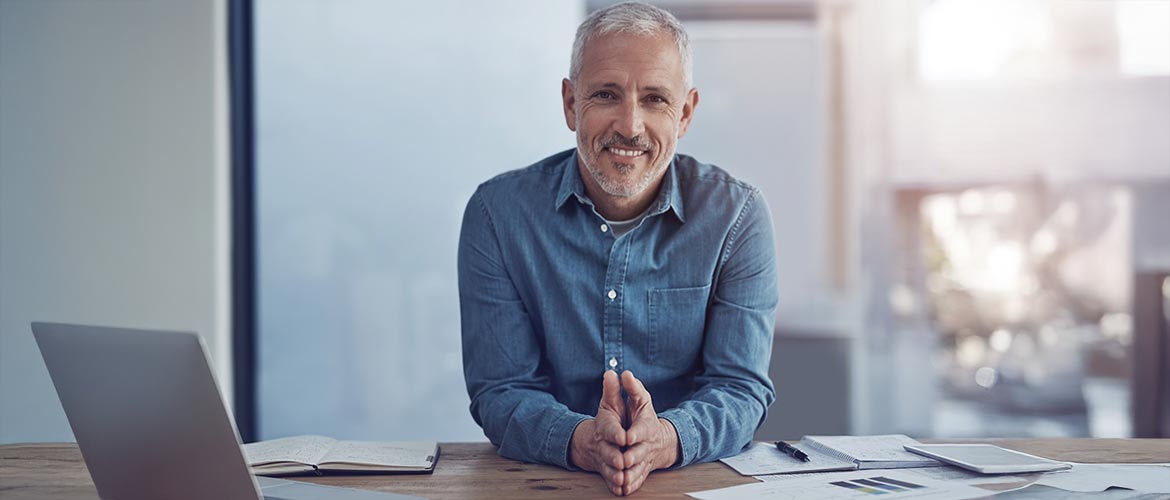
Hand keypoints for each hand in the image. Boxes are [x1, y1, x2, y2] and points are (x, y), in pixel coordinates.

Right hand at [570, 370, 627, 494]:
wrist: (593, 444)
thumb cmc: (608, 421)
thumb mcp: (610, 404)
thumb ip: (613, 390)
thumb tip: (611, 372)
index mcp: (605, 428)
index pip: (609, 430)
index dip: (617, 433)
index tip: (625, 437)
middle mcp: (603, 445)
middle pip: (609, 453)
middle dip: (615, 457)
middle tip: (624, 461)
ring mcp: (605, 461)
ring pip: (609, 470)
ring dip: (616, 474)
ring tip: (624, 478)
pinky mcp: (607, 473)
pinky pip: (611, 482)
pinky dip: (615, 486)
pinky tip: (622, 489)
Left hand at [619, 370, 679, 495]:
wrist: (659, 440)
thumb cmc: (645, 417)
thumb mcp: (640, 400)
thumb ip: (632, 388)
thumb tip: (624, 373)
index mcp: (645, 427)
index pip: (640, 431)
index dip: (633, 434)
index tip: (625, 438)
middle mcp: (646, 445)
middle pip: (638, 453)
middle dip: (630, 457)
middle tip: (622, 460)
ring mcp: (644, 460)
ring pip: (637, 470)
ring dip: (629, 475)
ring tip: (620, 478)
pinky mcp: (641, 471)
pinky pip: (636, 481)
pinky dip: (630, 486)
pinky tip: (622, 489)